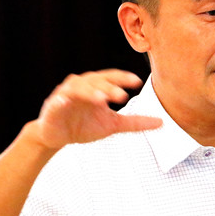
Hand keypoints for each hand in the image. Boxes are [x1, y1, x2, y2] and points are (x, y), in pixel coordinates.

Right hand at [33, 69, 161, 148]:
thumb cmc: (84, 126)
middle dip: (109, 87)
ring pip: (79, 87)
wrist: (57, 137)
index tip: (137, 82)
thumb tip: (161, 122)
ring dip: (90, 92)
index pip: (112, 78)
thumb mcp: (113, 125)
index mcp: (98, 87)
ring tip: (101, 99)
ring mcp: (67, 94)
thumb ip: (135, 122)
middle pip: (98, 81)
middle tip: (122, 96)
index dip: (123, 78)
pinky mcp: (53, 105)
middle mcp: (83, 86)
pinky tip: (65, 102)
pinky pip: (57, 100)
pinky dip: (62, 100)